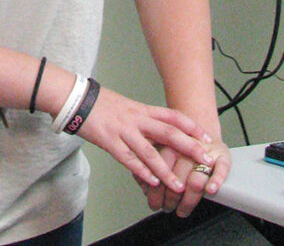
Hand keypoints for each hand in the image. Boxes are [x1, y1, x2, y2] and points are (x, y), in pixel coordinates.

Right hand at [74, 85, 214, 193]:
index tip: (206, 136)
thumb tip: (159, 130)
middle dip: (189, 148)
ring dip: (166, 171)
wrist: (77, 99)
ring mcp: (123, 131)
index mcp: (142, 109)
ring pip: (150, 152)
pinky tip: (152, 182)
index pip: (172, 116)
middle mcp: (136, 119)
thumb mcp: (127, 106)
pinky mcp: (109, 142)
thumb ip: (143, 118)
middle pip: (168, 133)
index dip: (191, 126)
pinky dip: (141, 171)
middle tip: (205, 159)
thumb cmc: (101, 103)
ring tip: (179, 185)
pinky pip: (128, 159)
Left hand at [140, 143, 230, 217]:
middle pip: (177, 178)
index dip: (156, 191)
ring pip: (196, 180)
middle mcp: (187, 146)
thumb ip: (149, 162)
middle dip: (170, 199)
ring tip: (182, 210)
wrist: (199, 130)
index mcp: (169, 142)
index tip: (154, 203)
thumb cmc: (177, 144)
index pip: (161, 170)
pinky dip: (217, 180)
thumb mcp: (159, 146)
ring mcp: (206, 150)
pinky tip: (210, 190)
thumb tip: (142, 185)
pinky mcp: (223, 154)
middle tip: (166, 209)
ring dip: (188, 201)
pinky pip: (222, 169)